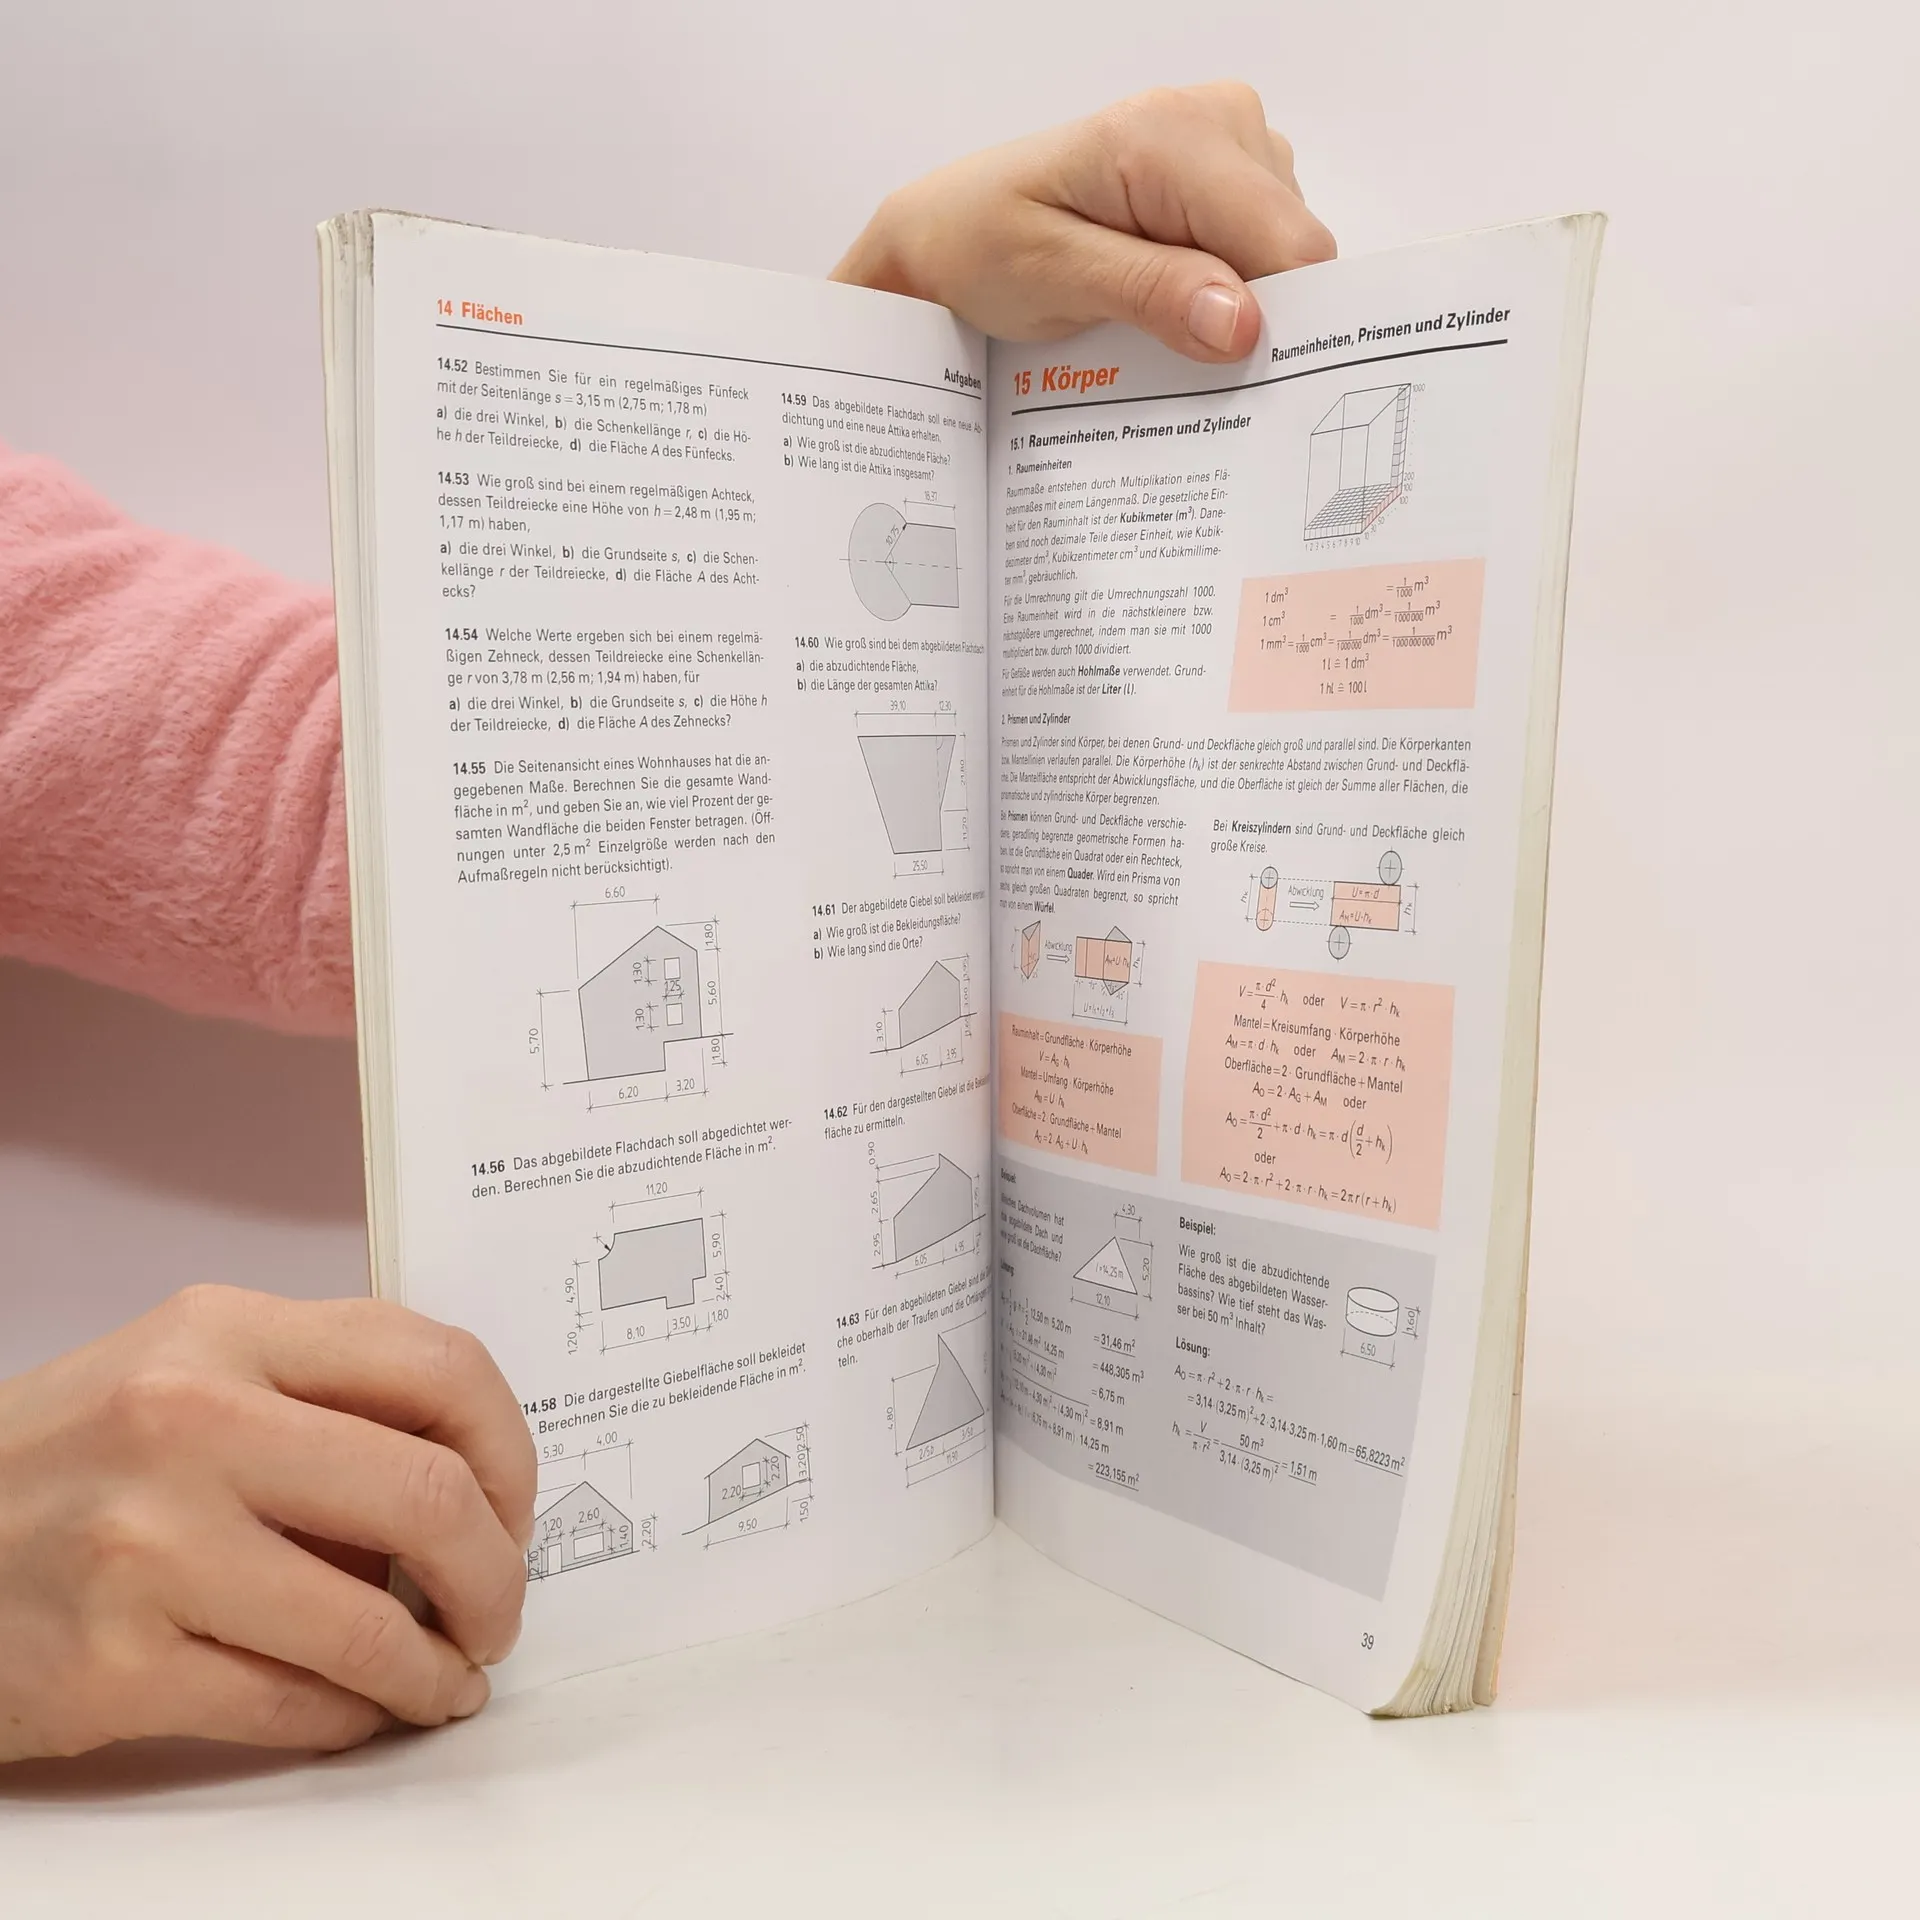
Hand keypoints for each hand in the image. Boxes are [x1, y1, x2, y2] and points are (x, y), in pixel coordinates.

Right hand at [0, 1285, 535, 1759]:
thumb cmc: (71, 1462)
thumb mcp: (190, 1376)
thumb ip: (322, 1402)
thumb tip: (472, 1492)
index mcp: (228, 1330)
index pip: (439, 1366)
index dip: (510, 1450)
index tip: (515, 1507)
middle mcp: (190, 1419)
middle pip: (429, 1495)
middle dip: (498, 1574)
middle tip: (498, 1611)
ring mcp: (146, 1543)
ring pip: (371, 1624)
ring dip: (437, 1669)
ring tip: (446, 1679)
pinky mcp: (112, 1663)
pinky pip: (292, 1706)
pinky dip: (353, 1718)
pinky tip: (362, 1709)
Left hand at [833, 81, 1335, 361]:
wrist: (945, 232)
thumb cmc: (981, 246)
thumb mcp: (1052, 278)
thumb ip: (1151, 293)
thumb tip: (1243, 323)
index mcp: (1174, 134)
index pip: (1288, 242)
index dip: (1280, 321)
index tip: (1241, 378)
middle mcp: (1217, 120)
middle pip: (1295, 249)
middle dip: (1255, 315)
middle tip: (1179, 357)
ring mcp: (1227, 142)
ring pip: (1284, 254)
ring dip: (1236, 304)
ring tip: (1154, 318)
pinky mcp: (1225, 174)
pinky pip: (1261, 246)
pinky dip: (1227, 288)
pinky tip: (1169, 301)